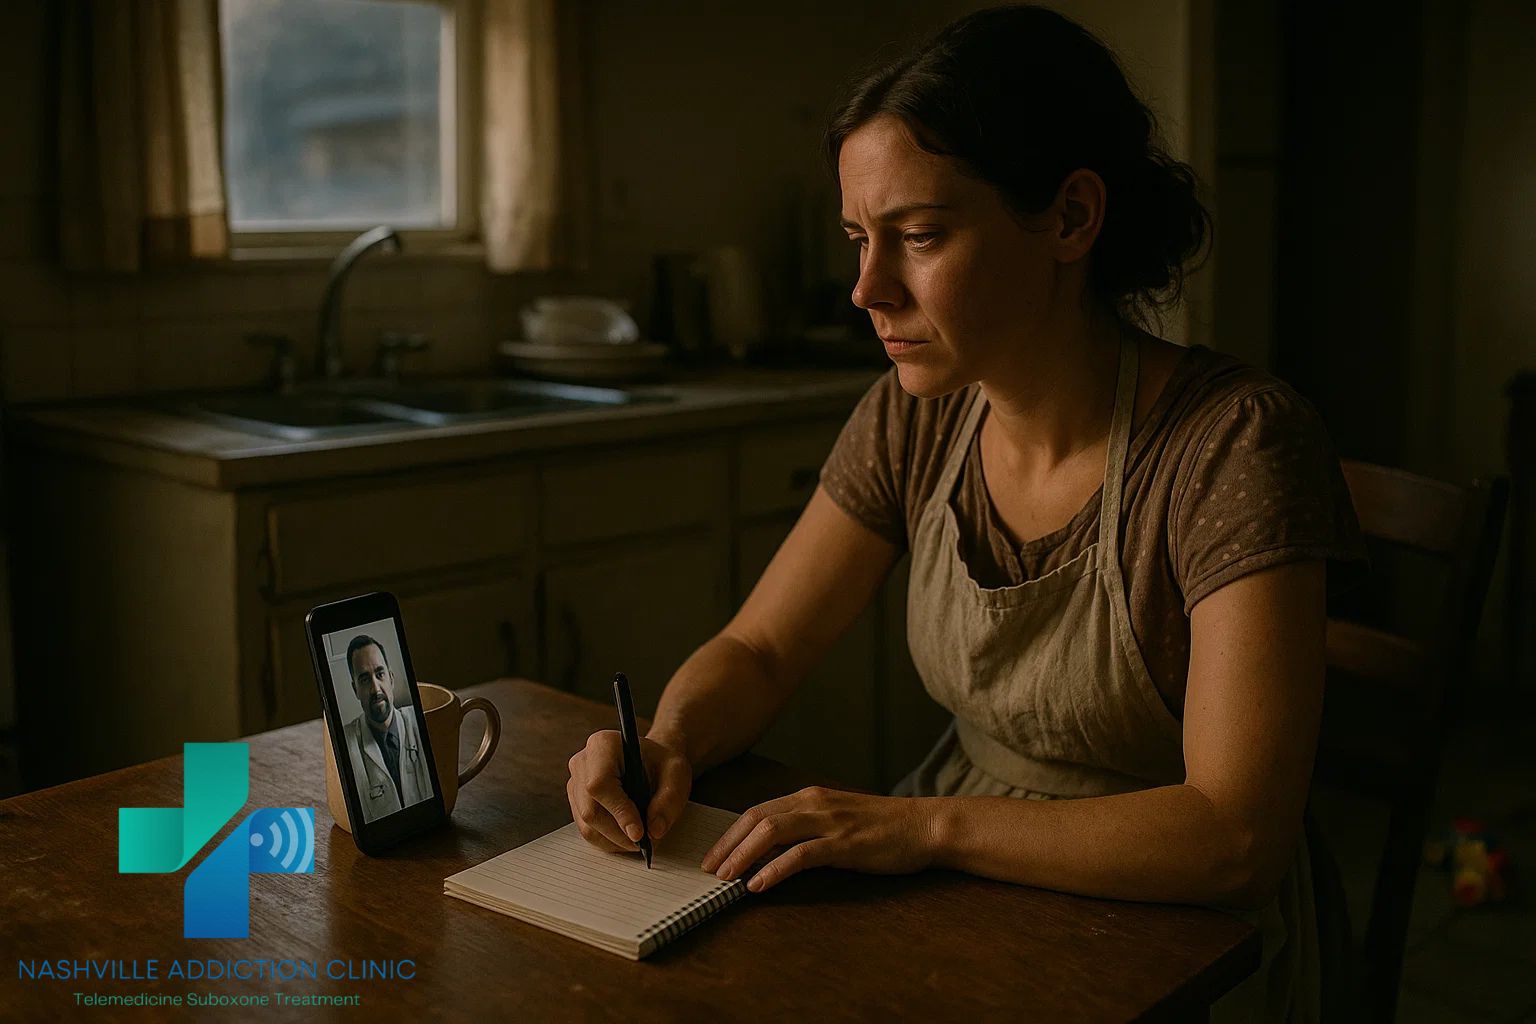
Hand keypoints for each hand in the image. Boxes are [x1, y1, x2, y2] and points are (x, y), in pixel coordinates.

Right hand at [566, 730, 691, 852]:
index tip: (640, 833)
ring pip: (587, 825)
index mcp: (603, 745)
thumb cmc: (662, 764)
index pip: (600, 785)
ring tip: (639, 841)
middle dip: (618, 833)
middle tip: (644, 842)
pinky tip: (626, 837)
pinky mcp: (576, 801)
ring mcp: (575, 783)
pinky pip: (587, 830)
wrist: (652, 761)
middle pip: (590, 810)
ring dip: (614, 841)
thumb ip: (669, 800)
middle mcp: (582, 762)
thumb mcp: (677, 774)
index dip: (619, 812)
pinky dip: (608, 841)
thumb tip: (654, 831)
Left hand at [700, 787, 935, 892]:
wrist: (926, 826)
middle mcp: (814, 803)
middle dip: (727, 844)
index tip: (713, 855)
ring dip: (743, 855)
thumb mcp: (839, 820)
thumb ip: (808, 828)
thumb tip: (773, 851)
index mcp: (810, 797)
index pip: (757, 811)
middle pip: (756, 818)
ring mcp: (829, 822)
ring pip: (772, 832)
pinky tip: (759, 885)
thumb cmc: (884, 828)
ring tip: (725, 878)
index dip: (731, 833)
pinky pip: (801, 855)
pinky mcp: (844, 844)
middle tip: (707, 869)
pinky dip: (775, 869)